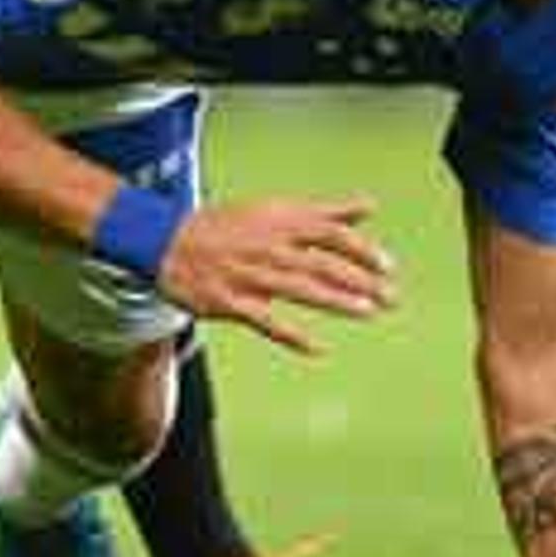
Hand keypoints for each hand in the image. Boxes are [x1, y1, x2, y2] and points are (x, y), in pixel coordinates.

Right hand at [157, 194, 394, 355]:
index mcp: (279, 221)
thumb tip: (369, 207)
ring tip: (368, 312)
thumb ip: (324, 212)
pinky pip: (266, 322)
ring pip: (300, 289)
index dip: (362, 249)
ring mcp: (249, 275)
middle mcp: (267, 246)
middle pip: (321, 262)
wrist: (164, 241)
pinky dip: (292, 336)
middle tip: (391, 296)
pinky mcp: (230, 302)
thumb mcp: (274, 210)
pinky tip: (318, 349)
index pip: (330, 232)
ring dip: (337, 301)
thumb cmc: (226, 226)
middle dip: (360, 279)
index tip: (388, 266)